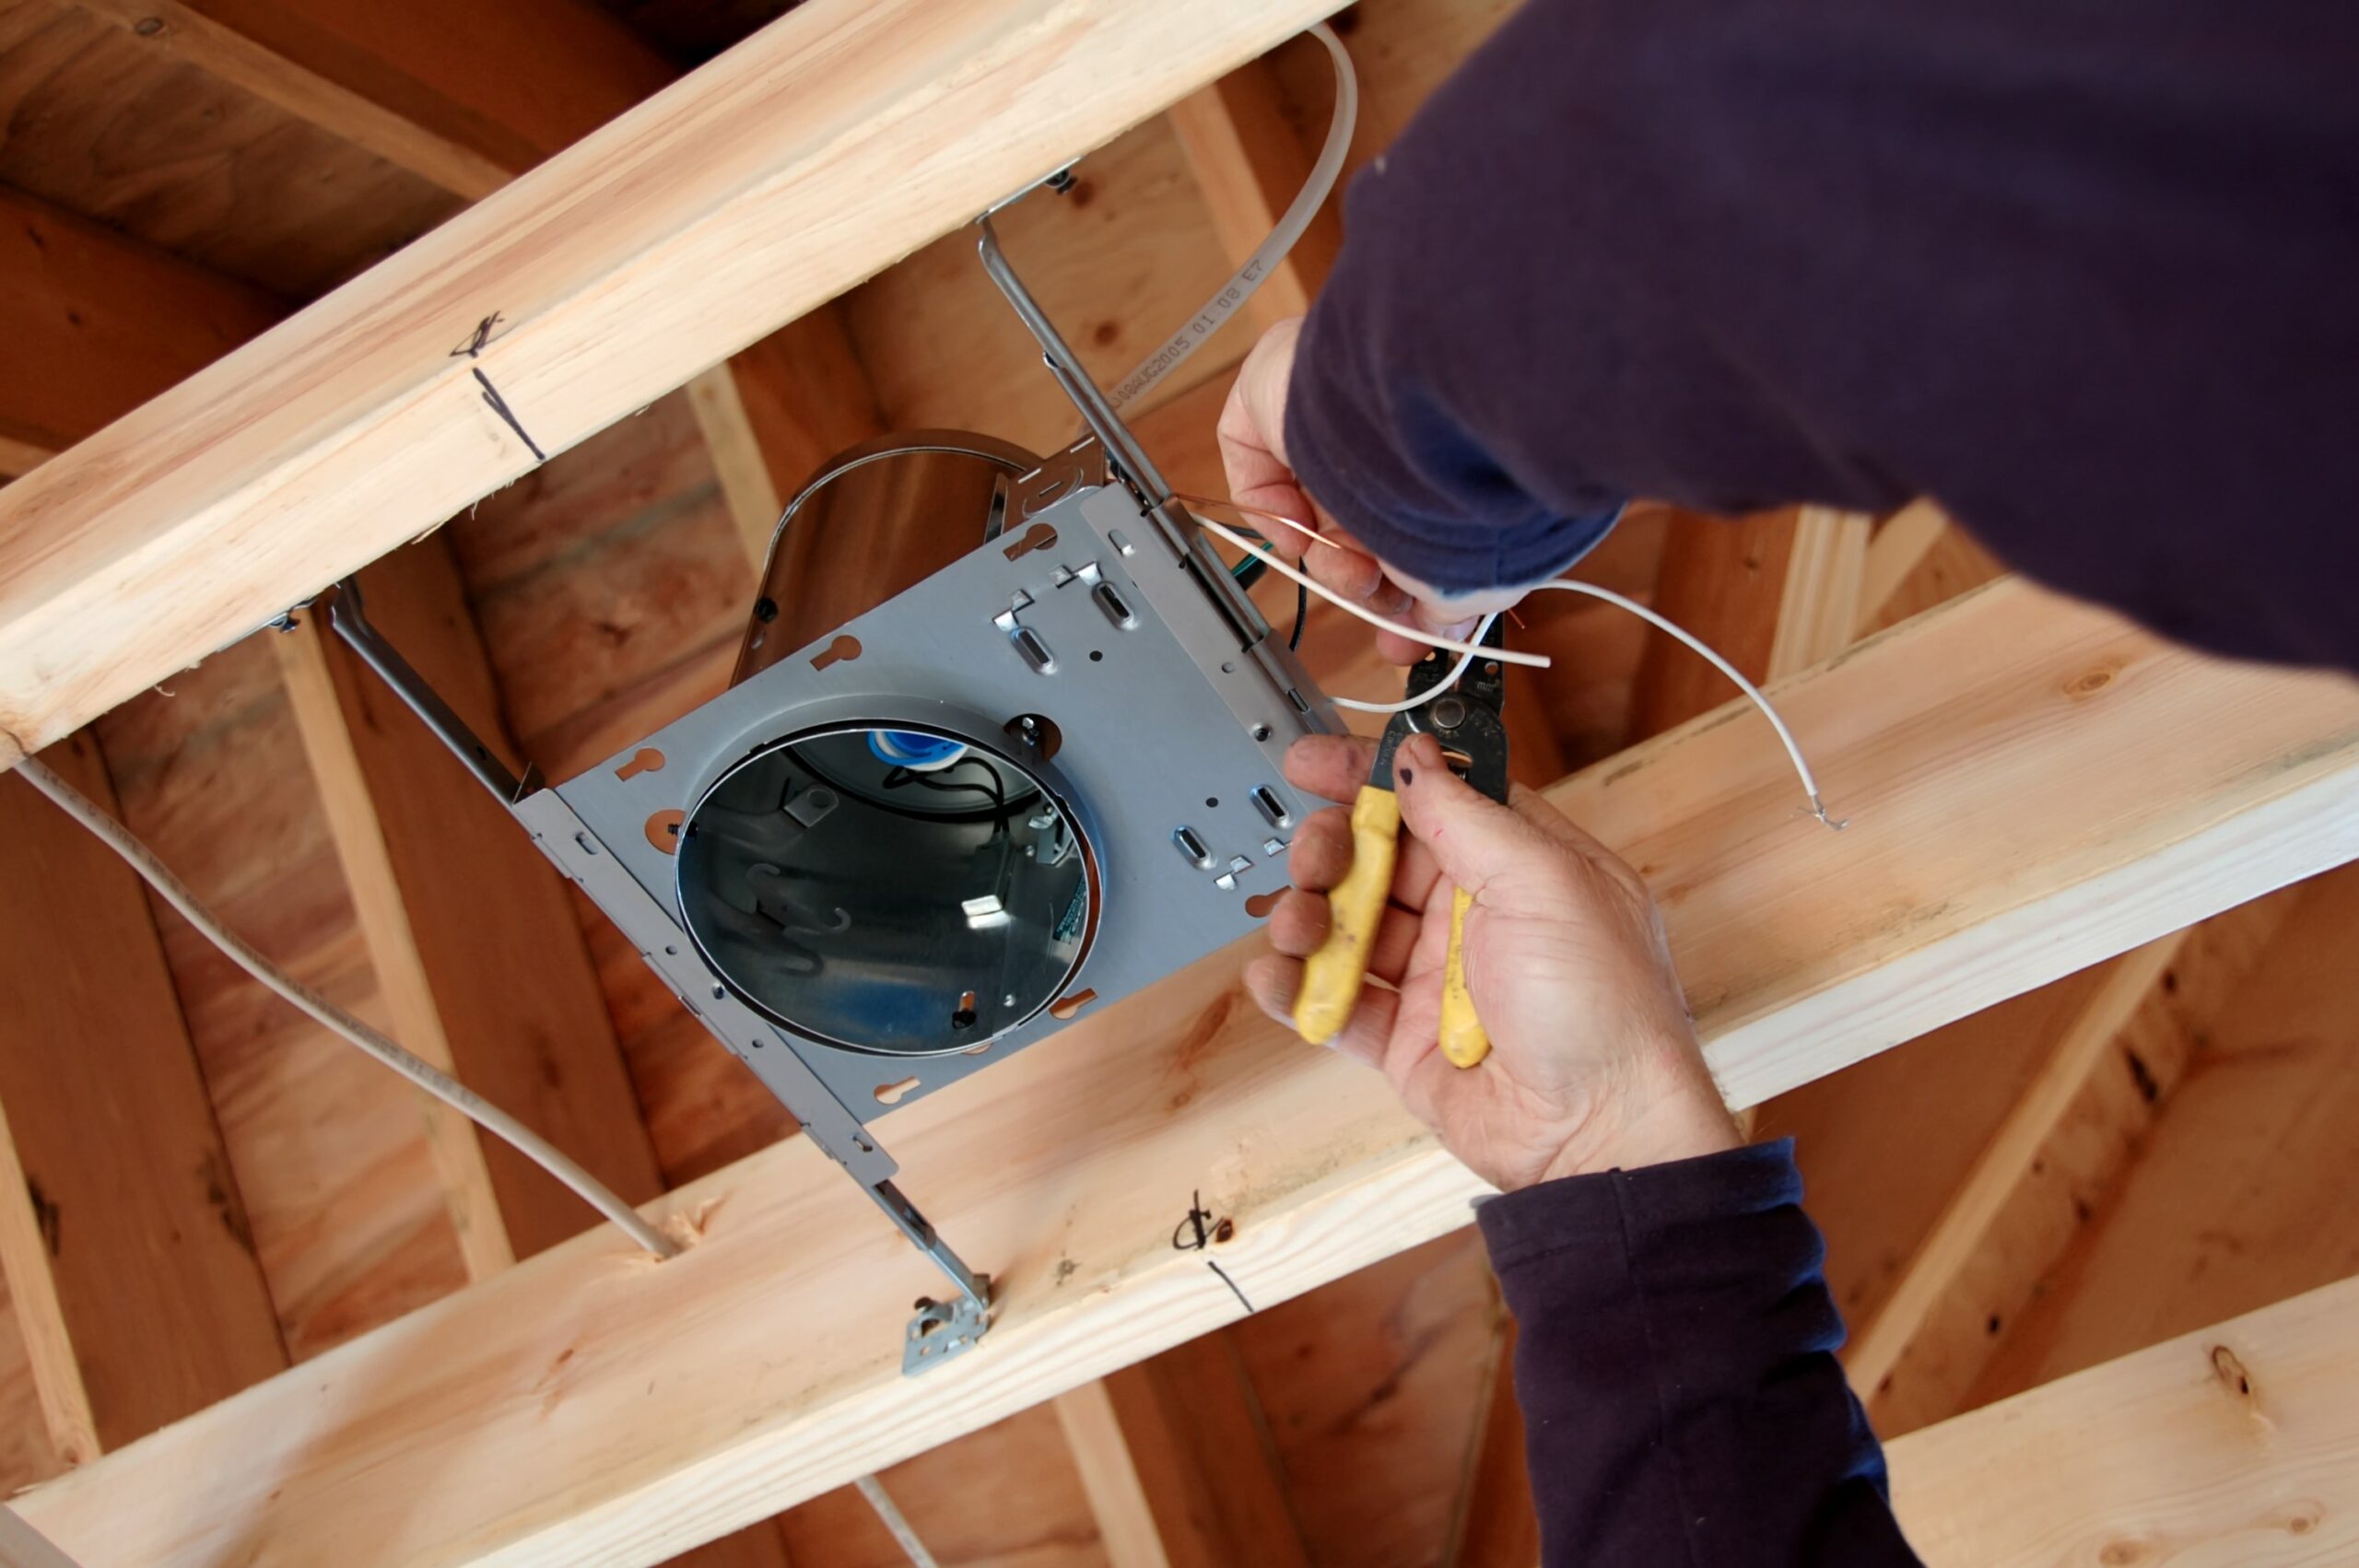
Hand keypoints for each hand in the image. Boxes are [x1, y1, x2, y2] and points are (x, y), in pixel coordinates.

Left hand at [1219, 320, 1526, 663]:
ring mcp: (1325, 409)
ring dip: (1330, 562)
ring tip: (1357, 577)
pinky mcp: (1271, 392)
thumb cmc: (1465, 489)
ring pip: (1311, 507)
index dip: (1406, 587)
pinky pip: (1256, 469)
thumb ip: (1452, 605)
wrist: (1431, 427)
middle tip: (1384, 608)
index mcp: (1438, 457)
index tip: (1407, 635)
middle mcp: (1384, 430)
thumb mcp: (1473, 572)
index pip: (1410, 525)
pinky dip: (1274, 515)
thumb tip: (1442, 632)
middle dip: (1368, 582)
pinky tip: (1304, 535)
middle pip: (1358, 523)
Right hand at [1245, 731, 1740, 1190]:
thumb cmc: (1606, 1014)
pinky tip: (1279, 978)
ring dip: (1306, 916)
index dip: (1368, 775)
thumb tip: (1414, 759)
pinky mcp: (1401, 1038)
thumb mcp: (1546, 885)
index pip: (1432, 795)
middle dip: (1331, 847)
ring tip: (1300, 927)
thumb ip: (1470, 815)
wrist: (1599, 1134)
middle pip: (1375, 856)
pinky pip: (1332, 1001)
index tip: (1312, 761)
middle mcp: (1474, 915)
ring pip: (1344, 925)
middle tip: (1315, 858)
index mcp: (1519, 864)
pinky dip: (1295, 987)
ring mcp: (1434, 978)